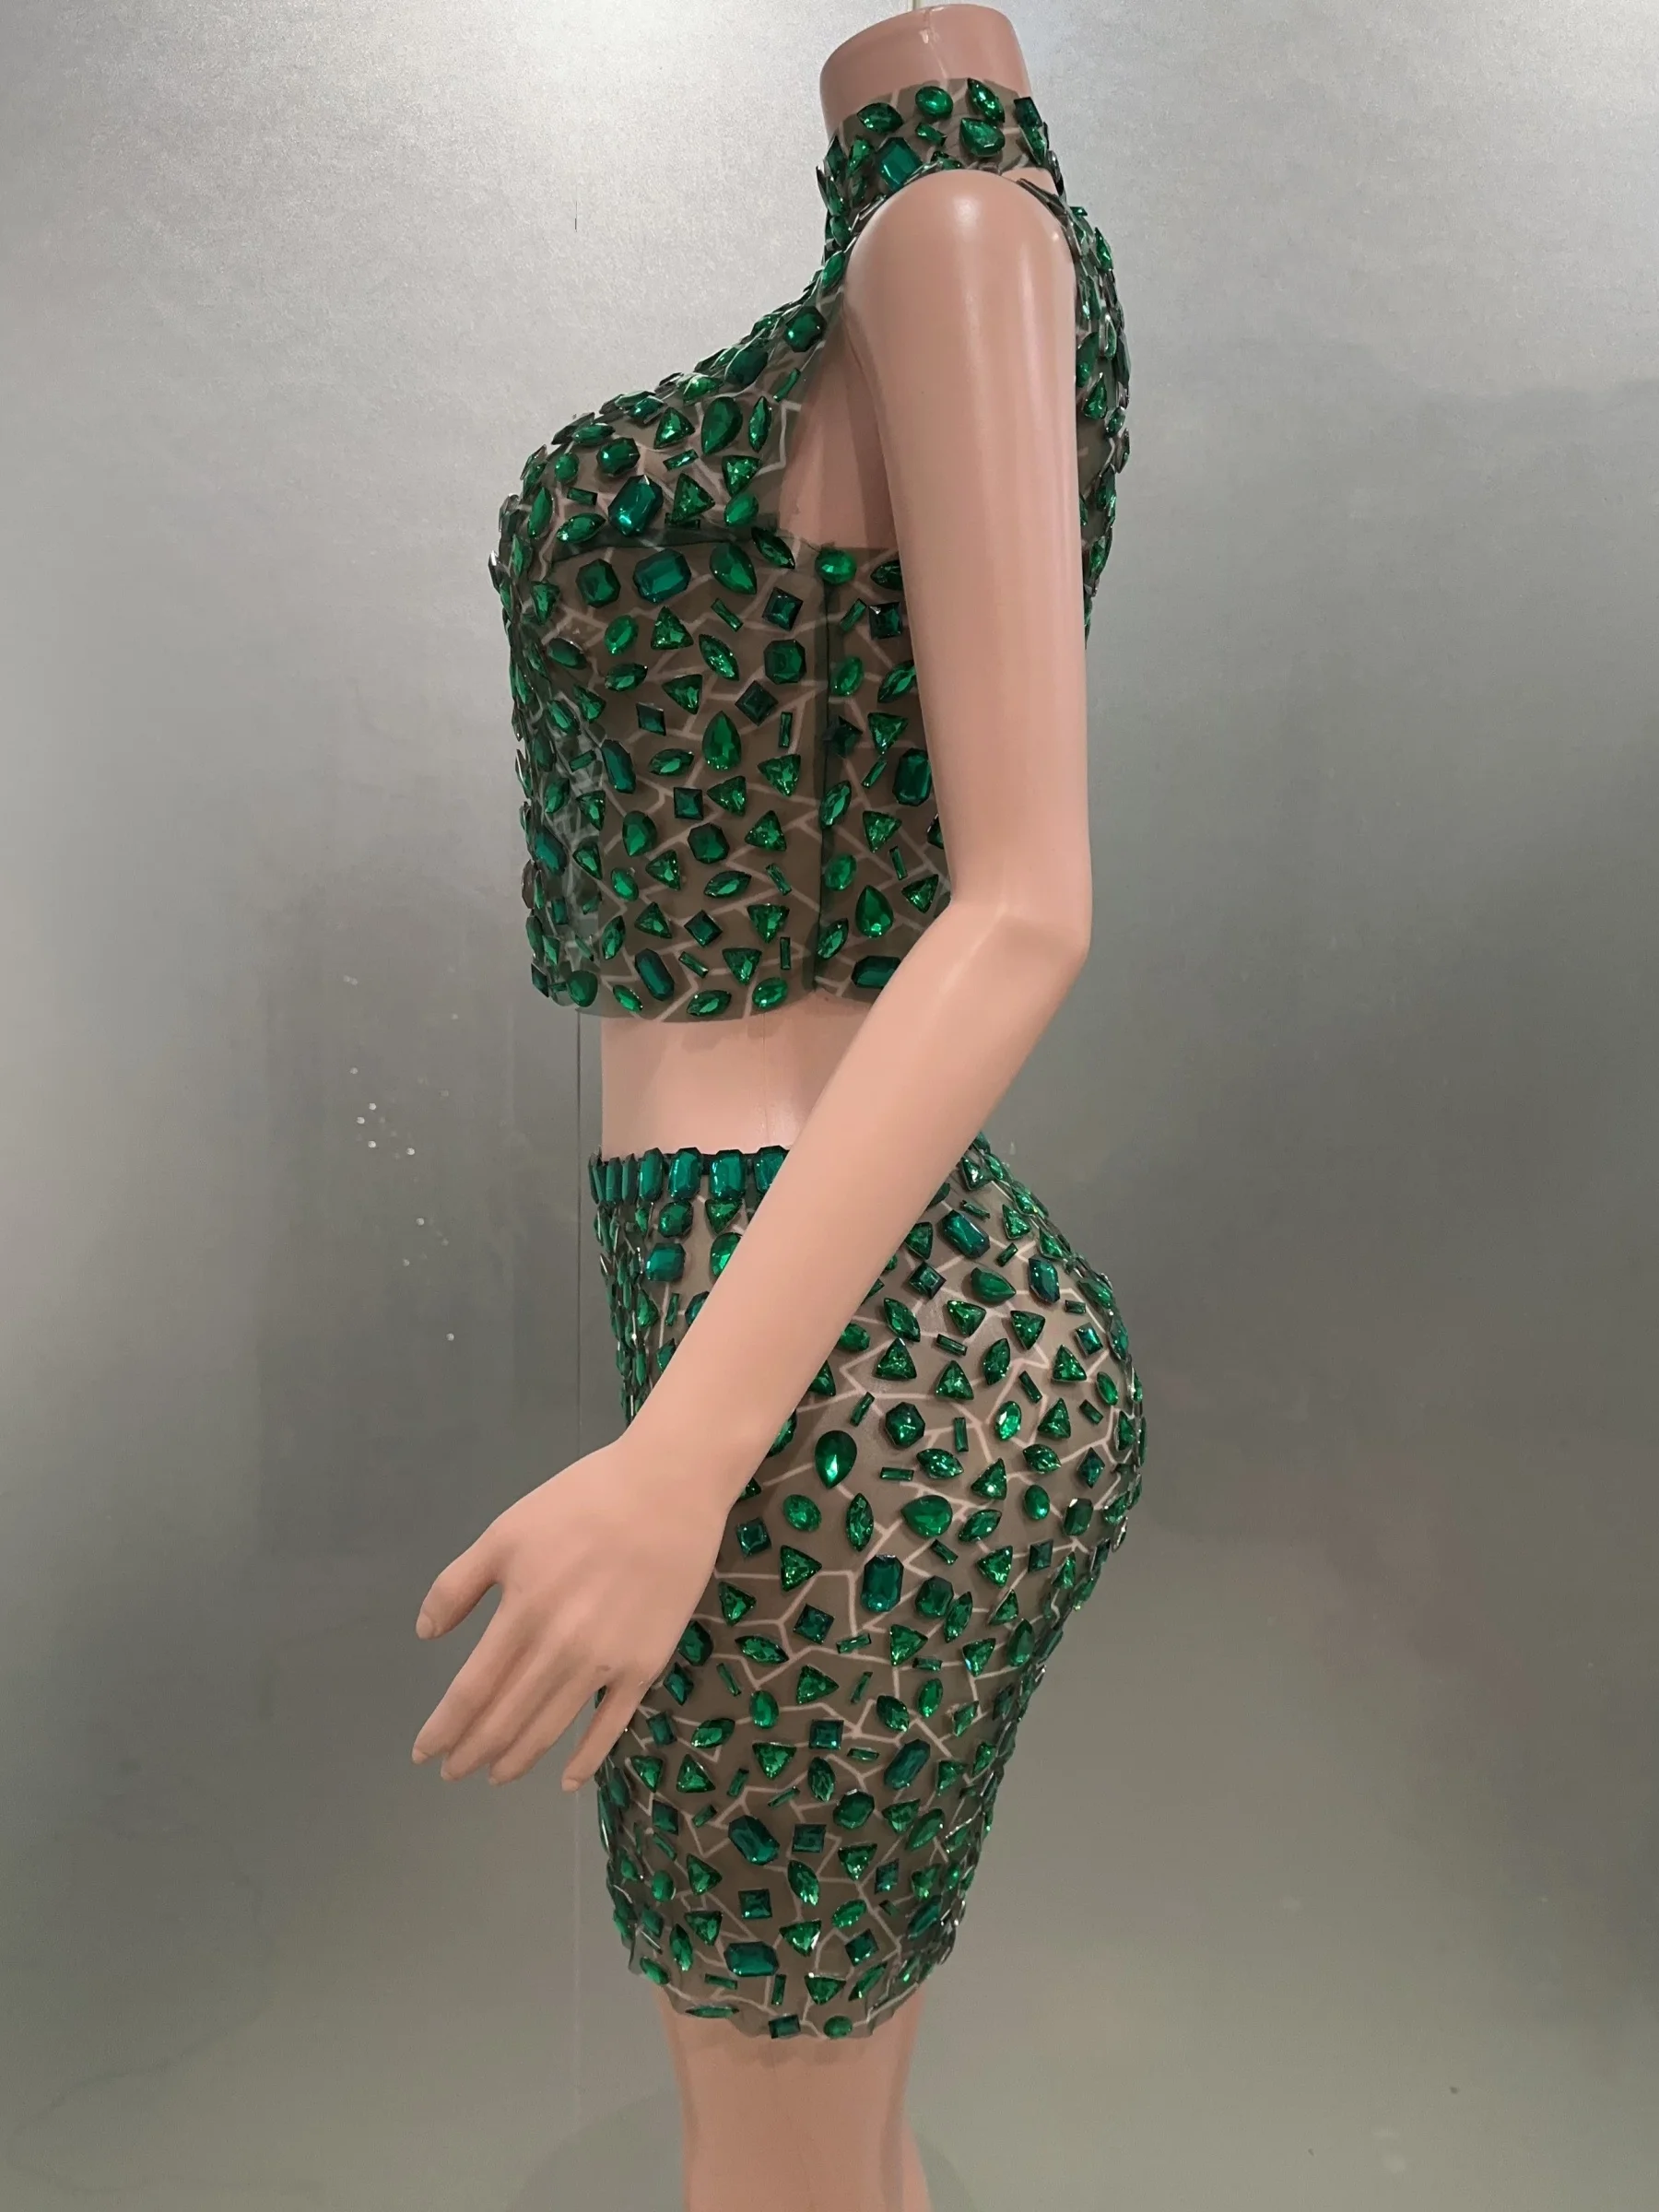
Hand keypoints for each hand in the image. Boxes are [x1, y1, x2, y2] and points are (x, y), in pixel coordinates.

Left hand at [410, 1432, 729, 1788]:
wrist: (668, 1489)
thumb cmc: (583, 1501)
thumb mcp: (506, 1530)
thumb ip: (459, 1584)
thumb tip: (427, 1634)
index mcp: (521, 1614)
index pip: (471, 1691)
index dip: (445, 1728)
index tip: (424, 1753)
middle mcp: (559, 1650)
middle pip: (506, 1719)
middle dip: (472, 1752)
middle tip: (452, 1772)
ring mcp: (606, 1662)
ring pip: (551, 1728)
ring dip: (517, 1759)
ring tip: (495, 1776)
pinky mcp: (645, 1665)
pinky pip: (611, 1726)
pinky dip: (586, 1760)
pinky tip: (566, 1780)